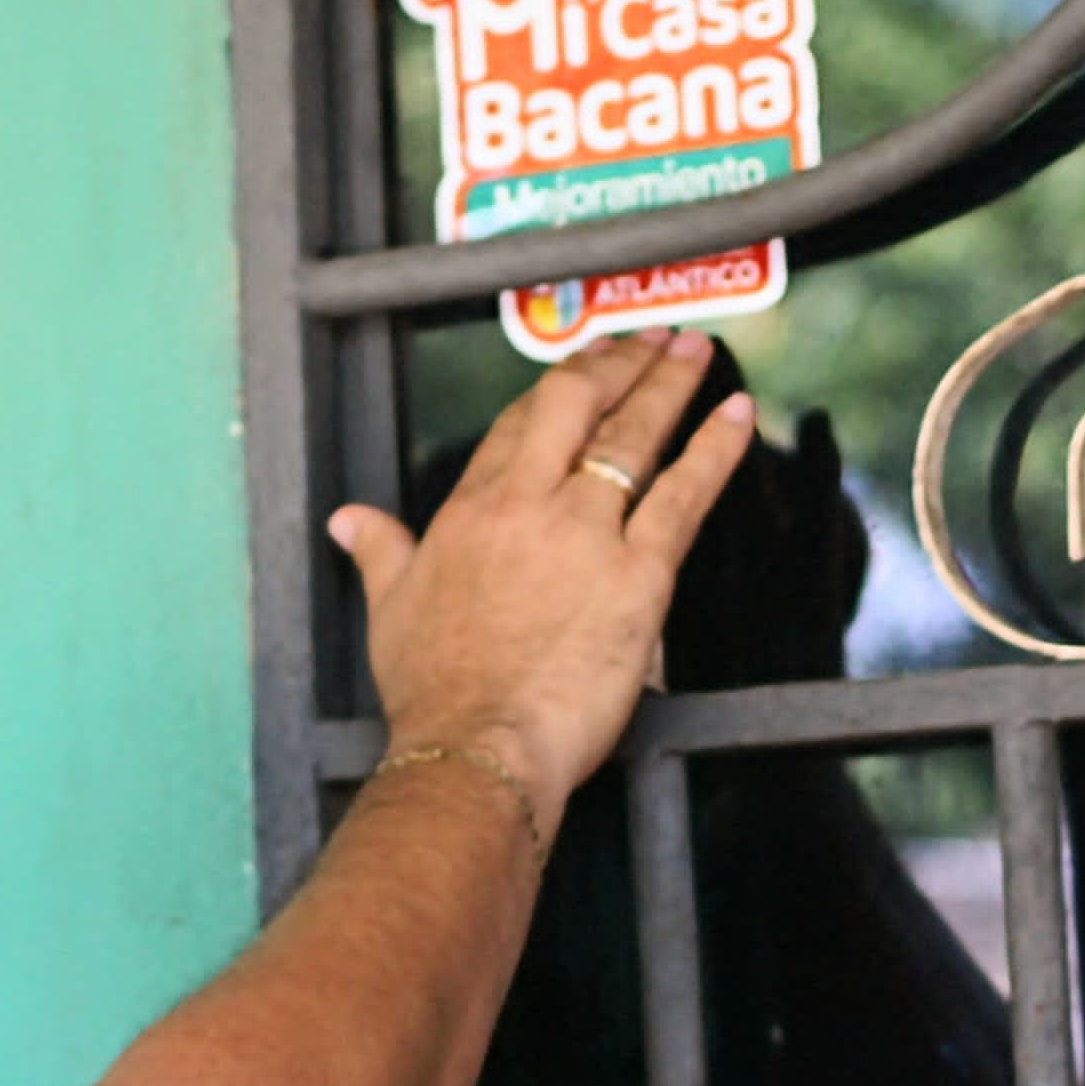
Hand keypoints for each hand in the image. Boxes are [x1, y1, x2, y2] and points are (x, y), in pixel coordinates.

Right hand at [328, 332, 756, 815]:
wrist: (478, 746)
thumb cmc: (435, 692)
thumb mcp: (389, 609)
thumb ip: (378, 551)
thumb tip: (348, 521)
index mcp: (470, 511)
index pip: (517, 426)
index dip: (557, 389)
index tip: (583, 369)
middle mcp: (528, 506)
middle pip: (576, 406)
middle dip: (616, 362)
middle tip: (647, 338)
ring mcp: (585, 534)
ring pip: (631, 436)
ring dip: (667, 384)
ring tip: (692, 349)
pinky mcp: (639, 574)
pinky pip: (684, 494)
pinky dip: (715, 449)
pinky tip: (736, 413)